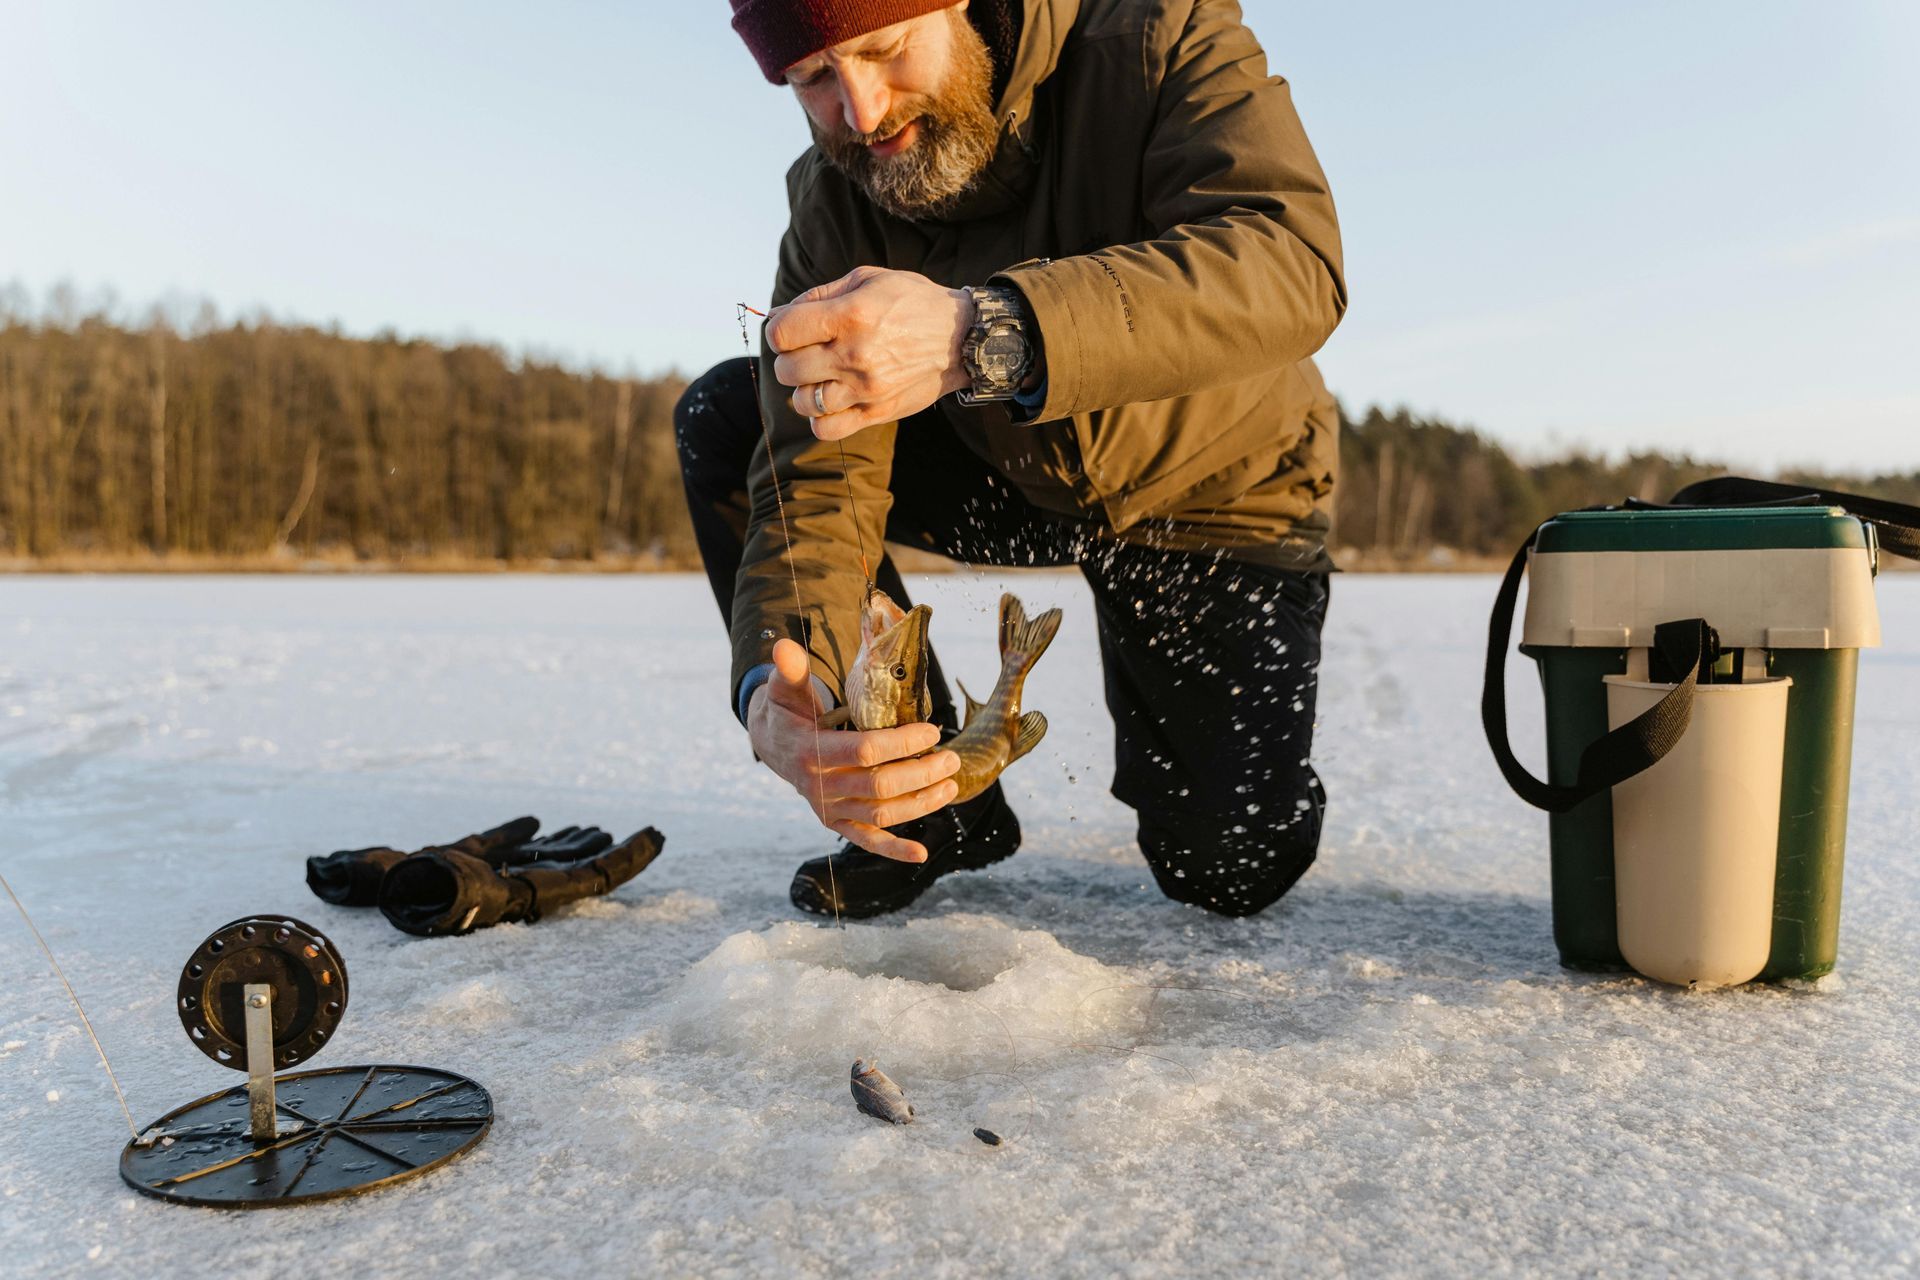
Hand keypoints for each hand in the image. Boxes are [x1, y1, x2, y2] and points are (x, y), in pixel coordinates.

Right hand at [747, 639, 960, 860]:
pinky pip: (867, 840)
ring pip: (881, 814)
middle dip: (921, 773)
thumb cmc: (787, 710)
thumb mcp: (786, 687)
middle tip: (951, 758)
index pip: (865, 751)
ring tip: (951, 784)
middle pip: (880, 785)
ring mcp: (829, 809)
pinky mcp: (837, 822)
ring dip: (920, 803)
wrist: (772, 743)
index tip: (931, 731)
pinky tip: (921, 854)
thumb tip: (782, 646)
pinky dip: (894, 850)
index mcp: (810, 752)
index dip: (902, 744)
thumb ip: (790, 670)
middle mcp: (820, 786)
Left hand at [765, 266, 973, 440]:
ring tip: (820, 377)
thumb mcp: (868, 279)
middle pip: (787, 369)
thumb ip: (820, 295)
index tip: (792, 329)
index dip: (778, 330)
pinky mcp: (877, 412)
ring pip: (803, 401)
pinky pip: (827, 429)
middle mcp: (855, 355)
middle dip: (789, 358)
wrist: (961, 338)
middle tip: (808, 352)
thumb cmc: (911, 302)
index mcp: (850, 315)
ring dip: (804, 389)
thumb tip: (778, 315)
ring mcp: (866, 388)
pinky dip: (820, 418)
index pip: (781, 333)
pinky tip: (831, 401)